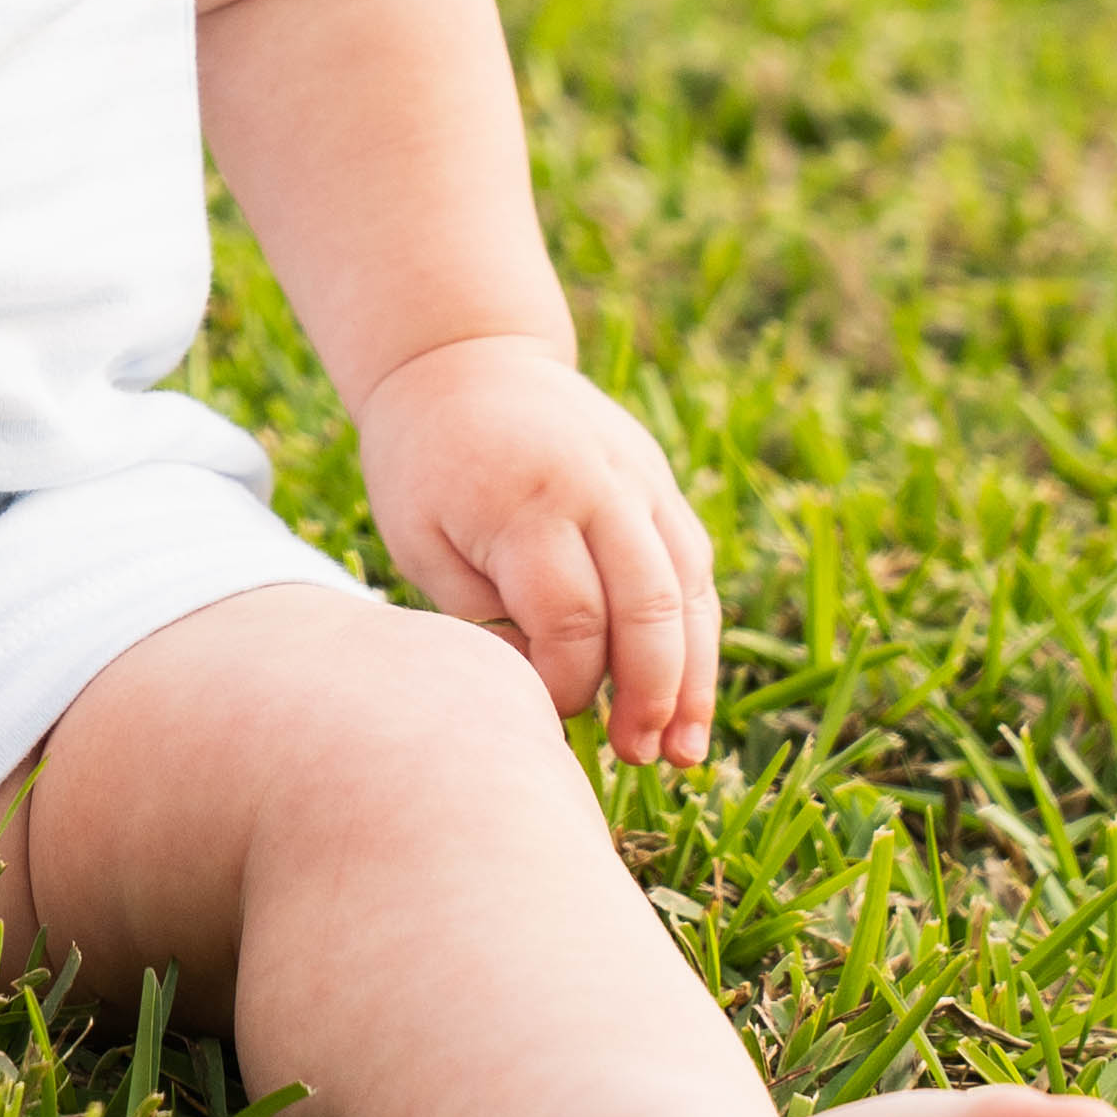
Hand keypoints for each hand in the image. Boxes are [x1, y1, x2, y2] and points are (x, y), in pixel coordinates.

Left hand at [354, 335, 717, 767]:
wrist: (462, 358)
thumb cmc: (423, 463)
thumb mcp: (419, 540)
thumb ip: (479, 615)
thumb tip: (542, 686)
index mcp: (528, 502)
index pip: (572, 617)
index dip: (569, 683)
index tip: (546, 718)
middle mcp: (598, 487)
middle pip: (648, 605)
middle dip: (651, 693)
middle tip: (640, 758)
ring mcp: (639, 479)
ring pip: (688, 588)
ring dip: (694, 675)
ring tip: (684, 753)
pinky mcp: (658, 481)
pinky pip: (693, 564)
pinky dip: (697, 631)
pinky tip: (689, 691)